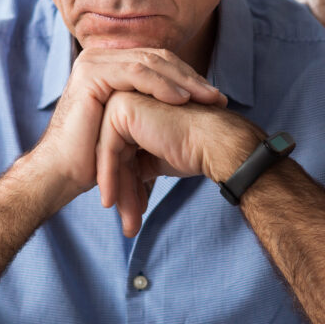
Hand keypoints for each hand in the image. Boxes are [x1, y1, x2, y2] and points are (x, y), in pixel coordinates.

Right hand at [30, 48, 226, 208]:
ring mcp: (94, 62)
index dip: (188, 77)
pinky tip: (182, 100)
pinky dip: (161, 85)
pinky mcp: (91, 73)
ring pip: (150, 63)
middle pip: (157, 59)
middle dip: (191, 78)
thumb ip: (151, 107)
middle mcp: (100, 58)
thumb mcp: (130, 125)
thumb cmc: (95, 155)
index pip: (158, 62)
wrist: (63, 172)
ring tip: (206, 98)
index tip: (215, 97)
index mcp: (110, 64)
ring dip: (182, 81)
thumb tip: (190, 104)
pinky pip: (135, 73)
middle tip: (218, 97)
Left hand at [96, 91, 256, 235]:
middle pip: (113, 154)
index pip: (120, 152)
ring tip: (128, 224)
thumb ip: (137, 164)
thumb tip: (120, 184)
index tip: (131, 213)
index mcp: (135, 108)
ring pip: (108, 155)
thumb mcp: (157, 160)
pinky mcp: (121, 109)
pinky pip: (107, 150)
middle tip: (129, 225)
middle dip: (121, 192)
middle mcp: (126, 99)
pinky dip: (108, 178)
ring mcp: (122, 100)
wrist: (217, 143)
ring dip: (118, 191)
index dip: (125, 185)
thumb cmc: (196, 150)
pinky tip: (111, 202)